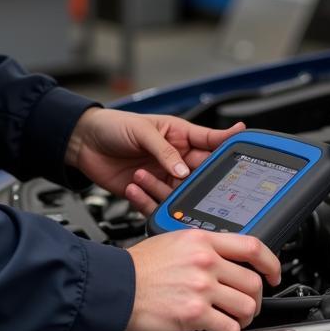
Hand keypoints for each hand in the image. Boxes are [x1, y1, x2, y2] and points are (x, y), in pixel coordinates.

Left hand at [65, 107, 244, 202]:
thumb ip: (165, 152)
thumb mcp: (143, 131)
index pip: (212, 142)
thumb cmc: (113, 126)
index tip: (247, 153)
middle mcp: (176, 159)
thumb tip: (185, 171)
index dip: (230, 146)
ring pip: (180, 194)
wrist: (83, 141)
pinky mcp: (146, 193)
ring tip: (145, 177)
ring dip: (166, 191)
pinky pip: (156, 205)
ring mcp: (162, 177)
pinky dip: (147, 201)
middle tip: (196, 186)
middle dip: (202, 182)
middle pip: (201, 175)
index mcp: (181, 136)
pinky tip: (135, 187)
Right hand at [125, 230, 280, 330]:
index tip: (273, 274)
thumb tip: (226, 260)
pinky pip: (229, 328)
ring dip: (244, 318)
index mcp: (202, 240)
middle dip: (256, 298)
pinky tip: (220, 330)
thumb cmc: (140, 266)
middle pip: (253, 282)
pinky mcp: (195, 313)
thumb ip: (203, 248)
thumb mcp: (174, 241)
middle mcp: (205, 261)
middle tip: (247, 304)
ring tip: (234, 319)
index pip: (253, 246)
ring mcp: (201, 287)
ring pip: (246, 307)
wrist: (118, 286)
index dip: (271, 263)